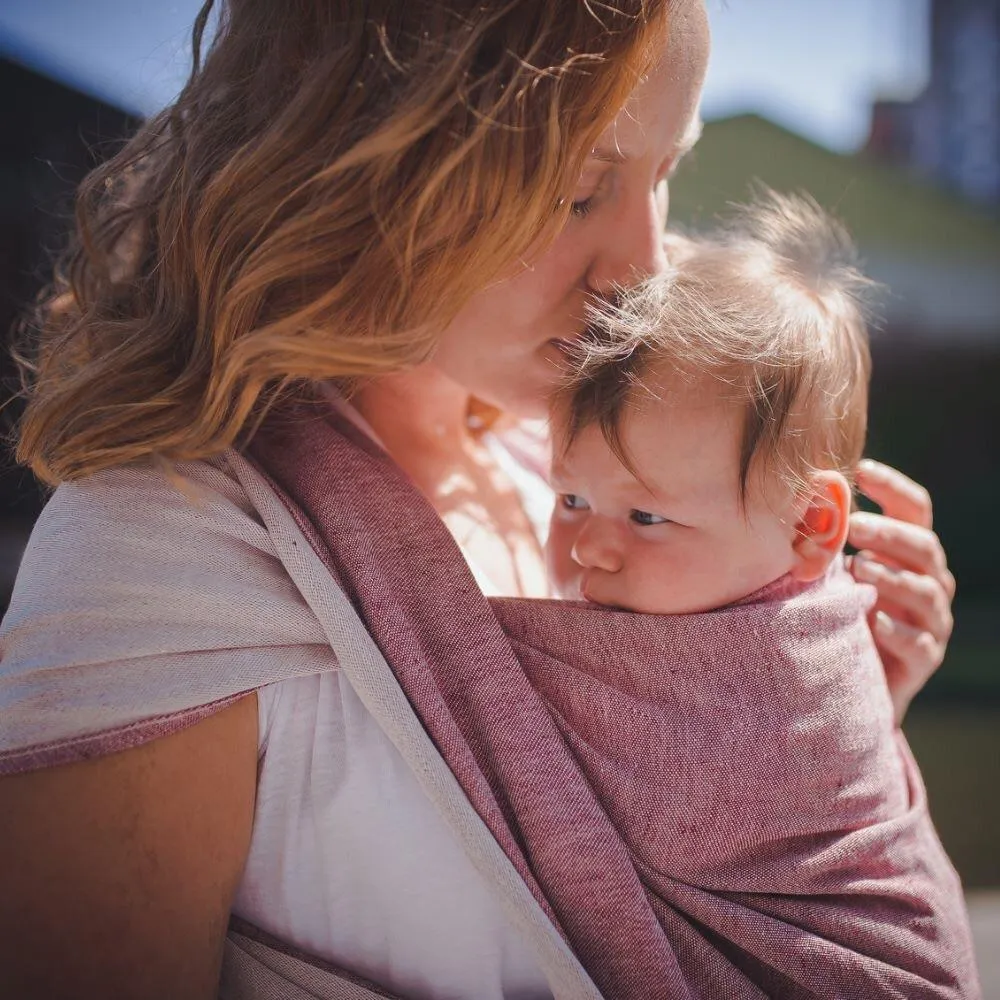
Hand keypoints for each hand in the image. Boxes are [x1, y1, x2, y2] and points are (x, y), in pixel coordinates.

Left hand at [847, 459, 955, 725]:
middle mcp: (927, 582)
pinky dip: (898, 631)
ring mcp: (930, 622)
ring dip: (892, 578)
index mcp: (907, 553)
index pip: (915, 510)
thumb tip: (791, 494)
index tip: (861, 470)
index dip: (894, 487)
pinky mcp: (923, 661)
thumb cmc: (832, 612)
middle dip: (890, 534)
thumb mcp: (830, 572)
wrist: (844, 681)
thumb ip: (824, 540)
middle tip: (855, 527)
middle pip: (925, 547)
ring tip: (860, 569)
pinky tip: (875, 621)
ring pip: (926, 592)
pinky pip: (919, 644)